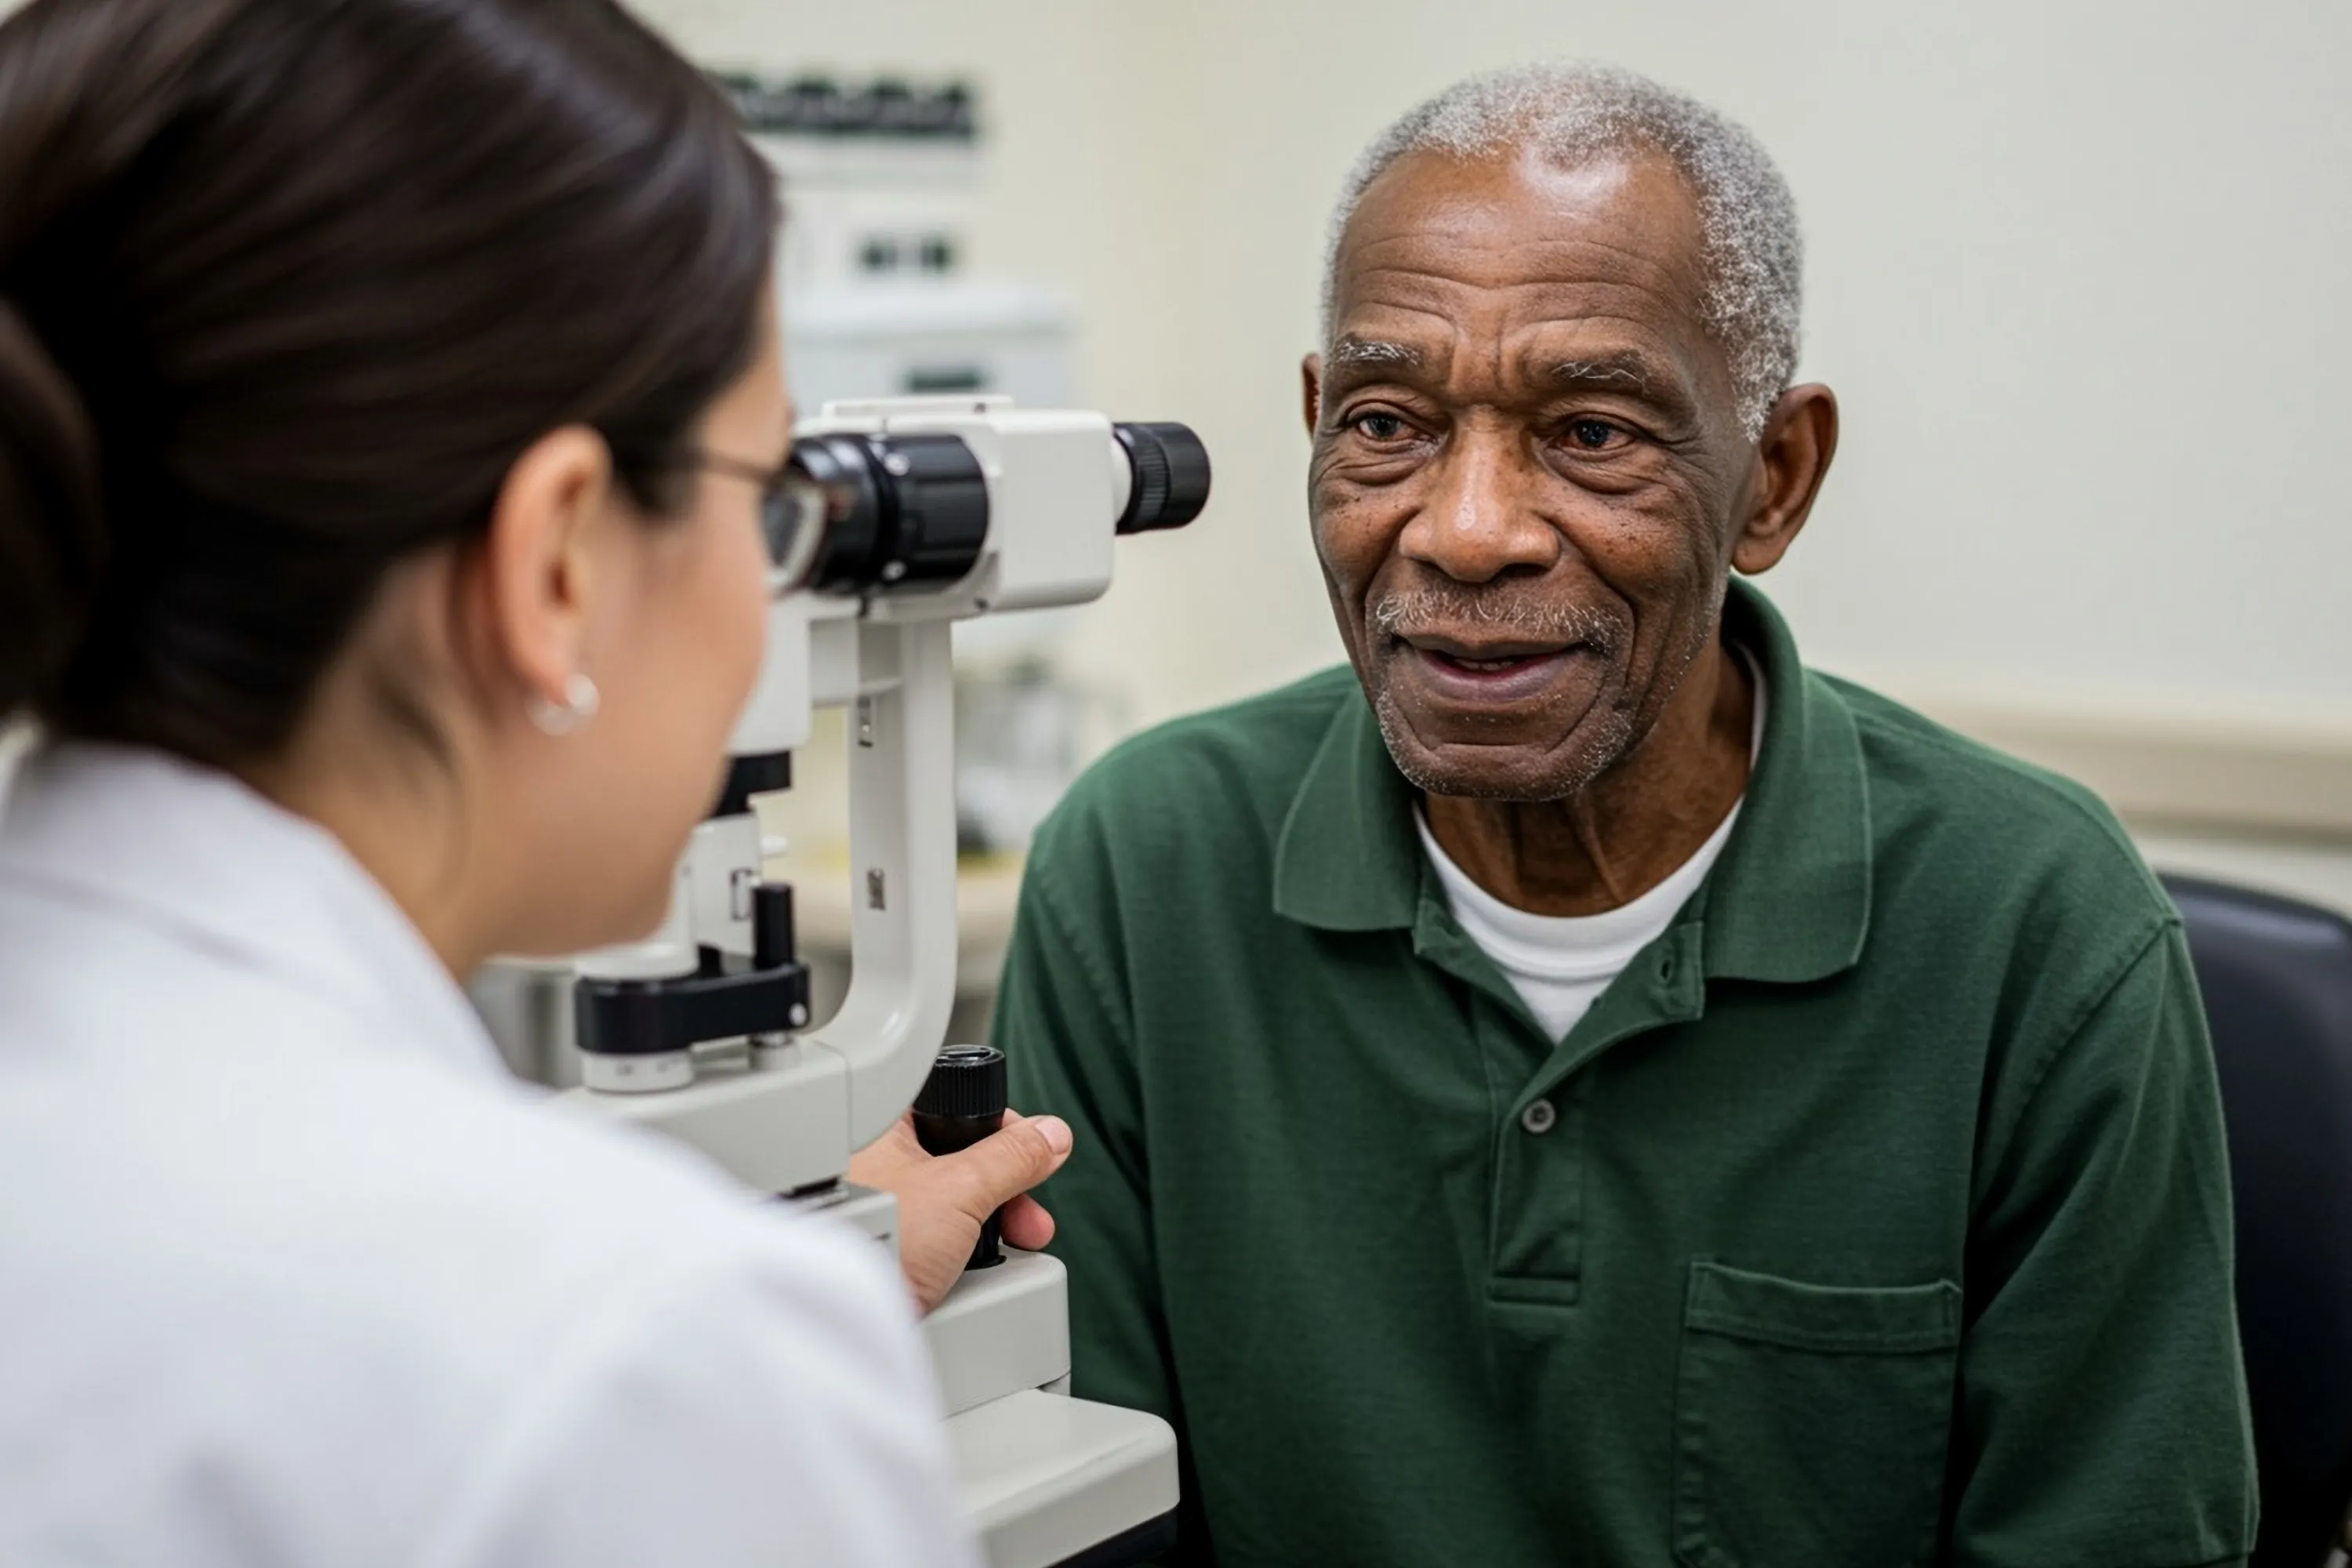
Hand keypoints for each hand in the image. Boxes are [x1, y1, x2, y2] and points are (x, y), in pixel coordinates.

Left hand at [847, 1108, 1072, 1313]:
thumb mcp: (960, 1189)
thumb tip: (1051, 1136)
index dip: (1001, 1133)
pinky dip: (959, 1260)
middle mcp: (877, 1165)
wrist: (832, 1318)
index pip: (958, 1109)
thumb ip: (1012, 1158)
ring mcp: (880, 1214)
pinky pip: (936, 1247)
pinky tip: (970, 1279)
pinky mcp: (884, 1256)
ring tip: (1003, 1257)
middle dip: (1006, 1195)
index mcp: (886, 1129)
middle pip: (963, 1165)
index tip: (1031, 1158)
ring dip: (987, 1232)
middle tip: (1028, 1222)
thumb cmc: (874, 1240)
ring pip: (952, 1210)